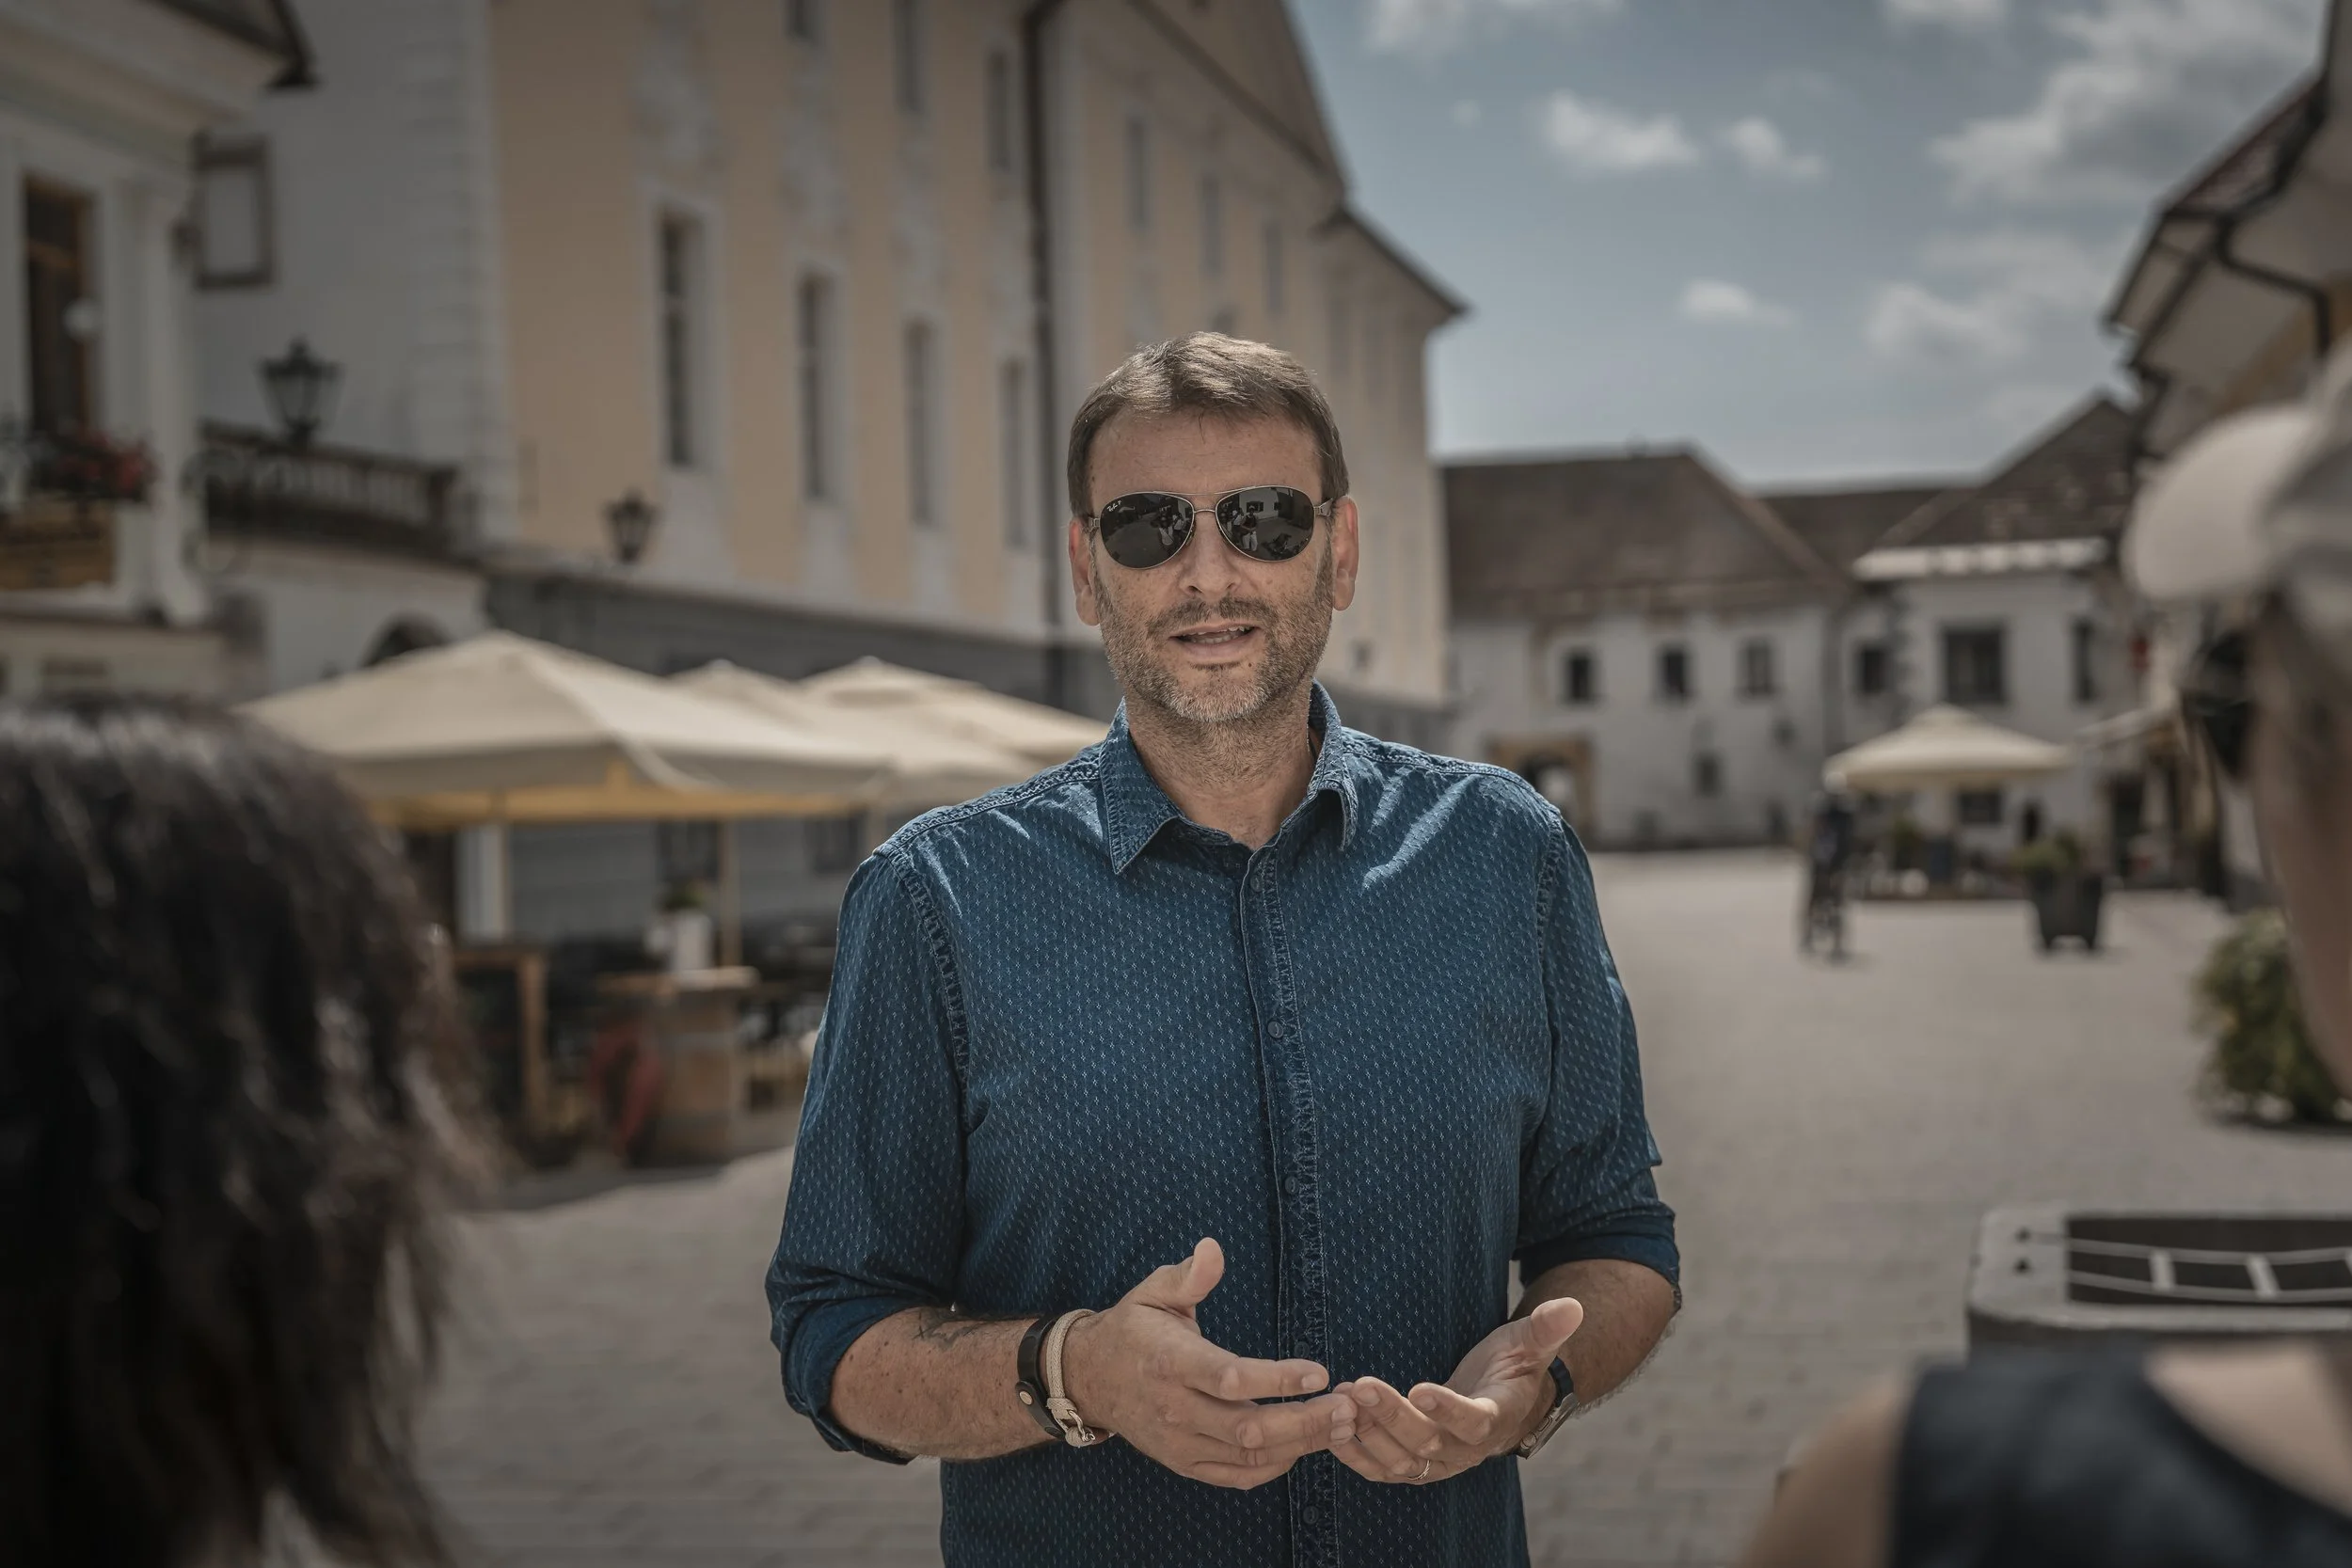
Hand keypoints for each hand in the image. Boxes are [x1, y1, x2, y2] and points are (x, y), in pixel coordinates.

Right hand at [1061, 1238, 1356, 1488]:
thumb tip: (1214, 1248)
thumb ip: (1188, 1275)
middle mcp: (1175, 1409)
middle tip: (1348, 1409)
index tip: (1320, 1372)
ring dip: (1300, 1445)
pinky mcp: (1184, 1462)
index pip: (1229, 1378)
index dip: (1276, 1379)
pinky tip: (1304, 1447)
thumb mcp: (1154, 1292)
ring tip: (1342, 1428)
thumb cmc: (1133, 1328)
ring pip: (1248, 1456)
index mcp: (1171, 1362)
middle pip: (1247, 1427)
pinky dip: (1274, 1468)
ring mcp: (1180, 1442)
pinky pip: (1236, 1476)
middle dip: (1305, 1422)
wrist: (1089, 1378)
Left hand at [1333, 1295, 1584, 1486]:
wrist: (1499, 1403)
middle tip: (1363, 1385)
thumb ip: (1545, 1328)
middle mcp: (1465, 1449)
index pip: (1473, 1420)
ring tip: (1343, 1400)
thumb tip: (1574, 1305)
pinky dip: (1356, 1455)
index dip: (1448, 1409)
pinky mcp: (1413, 1464)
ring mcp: (1437, 1461)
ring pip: (1400, 1460)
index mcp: (1495, 1418)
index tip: (1421, 1389)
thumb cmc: (1512, 1369)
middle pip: (1426, 1442)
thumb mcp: (1528, 1343)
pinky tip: (1333, 1429)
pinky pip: (1382, 1469)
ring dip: (1367, 1434)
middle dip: (1392, 1416)